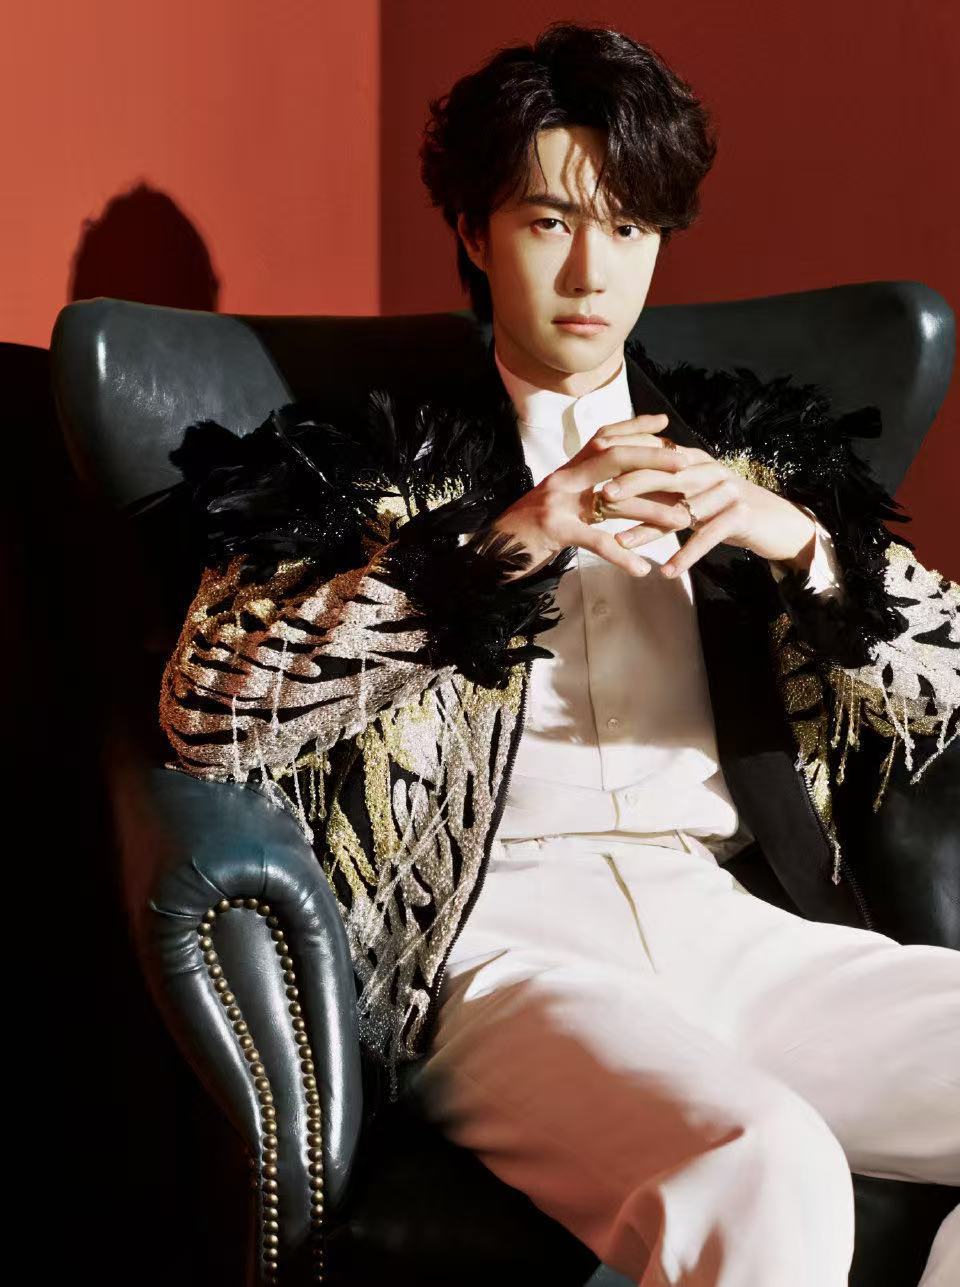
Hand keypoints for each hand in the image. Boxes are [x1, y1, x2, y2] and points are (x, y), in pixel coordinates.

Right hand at [489, 412, 685, 577]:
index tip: (664, 425)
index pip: (603, 437)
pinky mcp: (552, 531)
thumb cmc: (529, 531)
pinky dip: (621, 556)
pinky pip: (594, 541)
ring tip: (681, 522)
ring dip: (651, 511)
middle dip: (652, 458)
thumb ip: (586, 492)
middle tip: (685, 465)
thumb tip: (619, 489)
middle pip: (612, 455)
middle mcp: (562, 478)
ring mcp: (556, 502)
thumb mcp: (560, 503)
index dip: (633, 427)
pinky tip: (641, 568)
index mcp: (567, 470)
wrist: (491, 552)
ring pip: (611, 500)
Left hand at [593, 418, 818, 578]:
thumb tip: (614, 497)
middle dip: (632, 485)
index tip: (597, 470)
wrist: (776, 524)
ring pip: (682, 510)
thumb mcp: (692, 497)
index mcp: (696, 461)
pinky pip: (707, 536)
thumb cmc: (725, 511)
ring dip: (650, 529)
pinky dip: (686, 555)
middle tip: (603, 498)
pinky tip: (667, 571)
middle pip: (666, 475)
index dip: (628, 461)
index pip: (657, 455)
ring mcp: (727, 491)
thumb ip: (660, 492)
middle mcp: (711, 470)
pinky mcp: (741, 515)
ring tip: (622, 543)